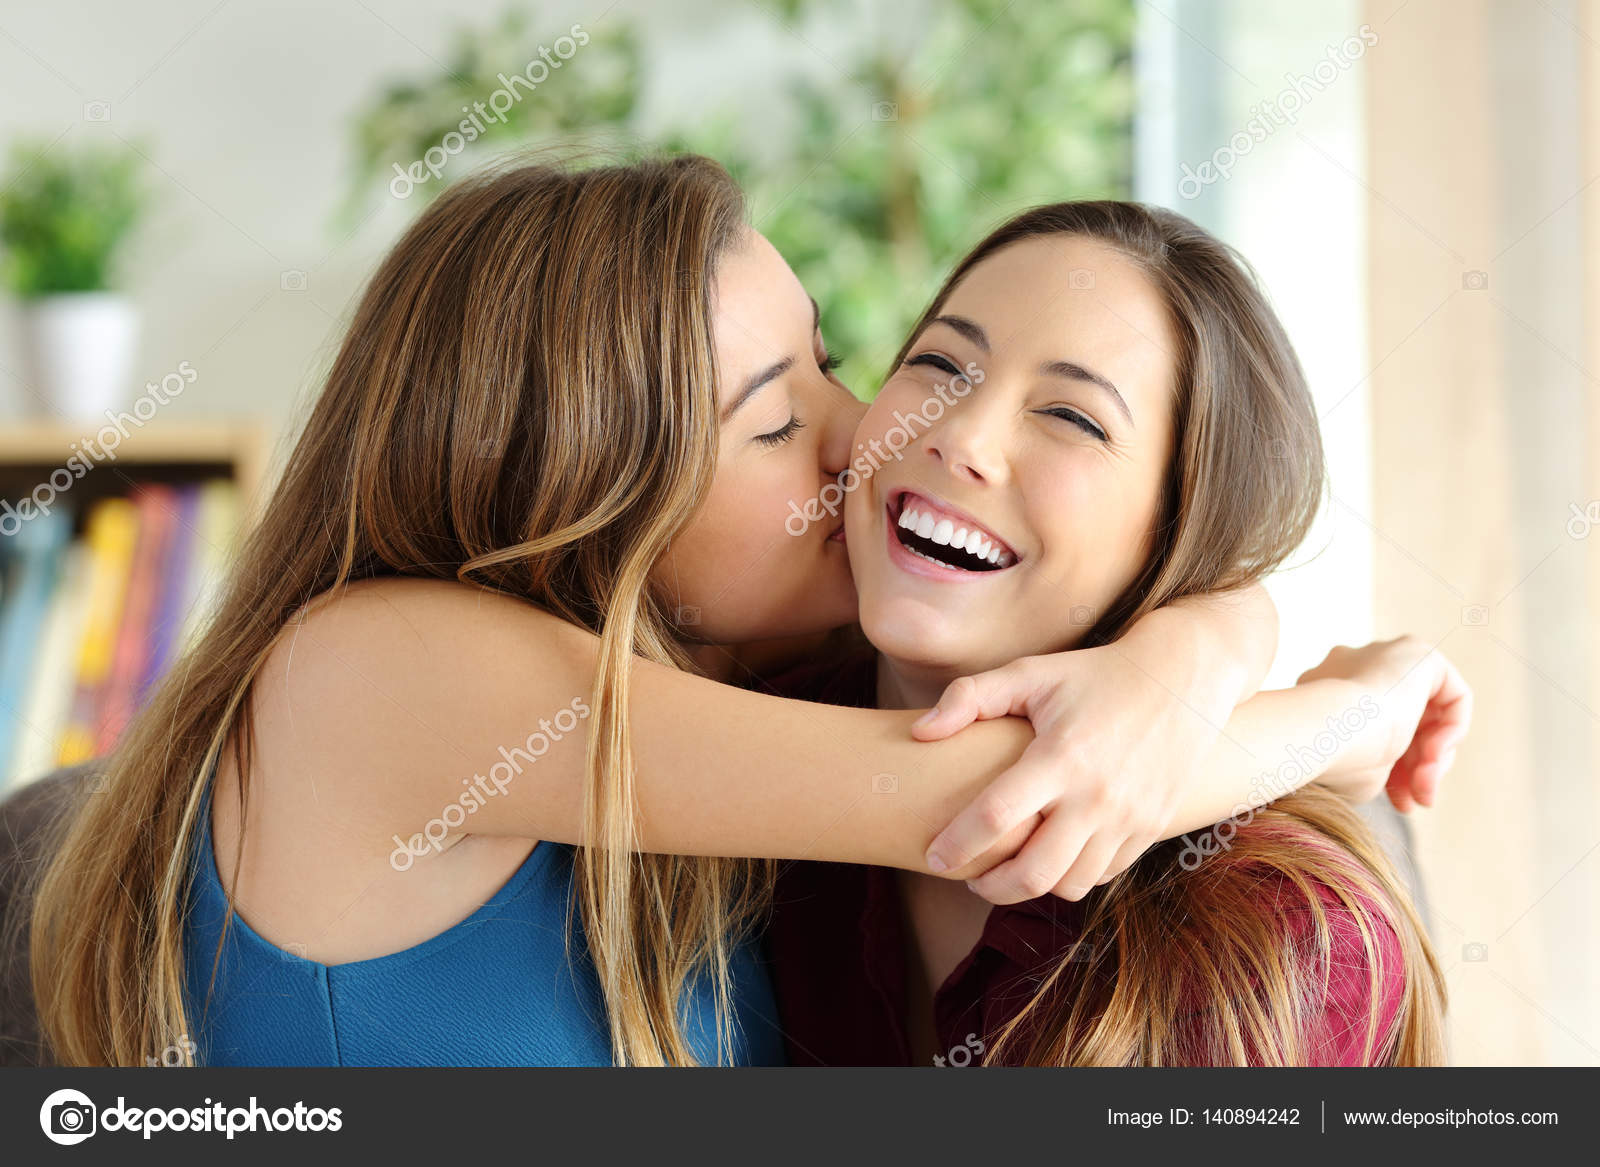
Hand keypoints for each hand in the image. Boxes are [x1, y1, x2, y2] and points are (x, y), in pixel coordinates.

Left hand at [910, 636, 1233, 905]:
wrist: (1182, 679)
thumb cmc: (1093, 675)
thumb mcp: (1029, 673)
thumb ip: (969, 698)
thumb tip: (920, 733)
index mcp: (1060, 756)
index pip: (995, 817)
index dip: (956, 844)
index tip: (935, 857)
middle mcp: (1097, 795)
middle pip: (1033, 873)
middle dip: (991, 888)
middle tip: (969, 879)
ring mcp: (1130, 817)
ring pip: (1070, 885)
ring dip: (1032, 886)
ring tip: (1009, 869)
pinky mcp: (1152, 828)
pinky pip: (1103, 875)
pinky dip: (1072, 876)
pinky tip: (1052, 856)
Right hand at [1295, 636, 1472, 811]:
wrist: (1327, 730)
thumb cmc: (1334, 758)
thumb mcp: (1360, 771)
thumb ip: (1381, 766)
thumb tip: (1404, 781)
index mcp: (1326, 691)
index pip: (1375, 732)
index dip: (1395, 773)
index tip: (1398, 804)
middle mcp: (1354, 667)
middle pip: (1405, 724)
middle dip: (1415, 768)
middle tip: (1413, 802)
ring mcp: (1384, 656)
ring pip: (1428, 714)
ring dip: (1431, 759)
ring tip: (1423, 789)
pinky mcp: (1417, 652)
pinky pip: (1451, 695)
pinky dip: (1452, 729)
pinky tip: (1433, 753)